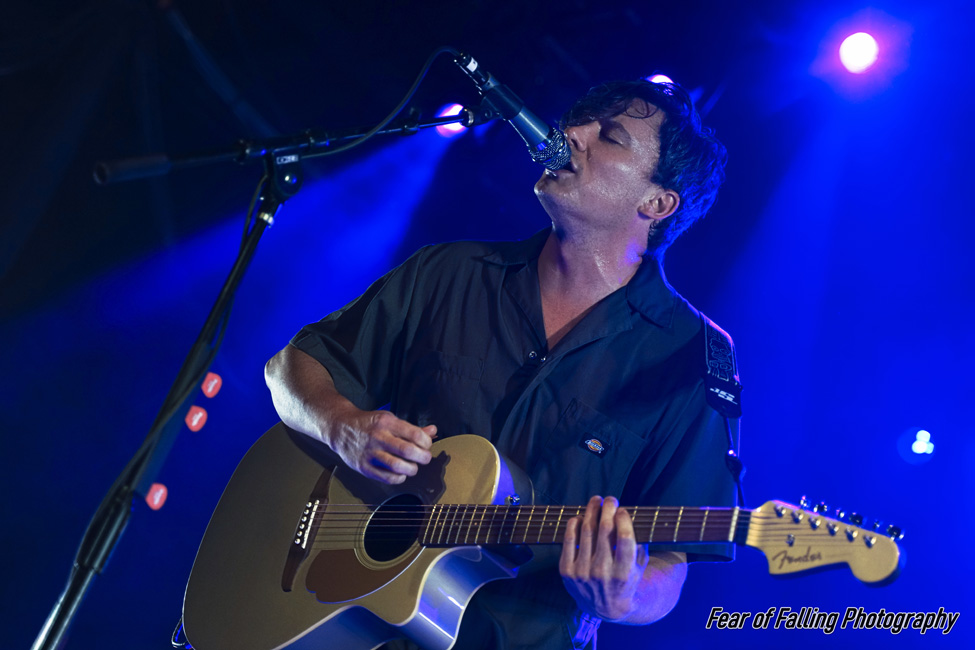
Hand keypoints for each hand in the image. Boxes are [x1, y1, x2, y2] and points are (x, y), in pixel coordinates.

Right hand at [327, 407, 436, 484]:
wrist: (340, 428)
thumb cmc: (369, 424)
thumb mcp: (390, 419)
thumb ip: (412, 428)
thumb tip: (433, 431)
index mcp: (387, 422)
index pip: (414, 434)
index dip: (426, 442)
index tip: (426, 445)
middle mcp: (378, 436)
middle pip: (408, 451)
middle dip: (423, 457)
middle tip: (425, 458)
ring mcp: (369, 452)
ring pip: (397, 466)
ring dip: (411, 469)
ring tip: (413, 467)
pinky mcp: (363, 466)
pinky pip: (385, 477)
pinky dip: (398, 478)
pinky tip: (400, 474)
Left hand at [559, 495, 649, 620]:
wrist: (604, 606)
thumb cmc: (625, 580)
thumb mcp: (638, 566)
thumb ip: (639, 545)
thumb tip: (631, 518)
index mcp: (623, 572)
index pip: (625, 537)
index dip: (623, 519)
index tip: (623, 510)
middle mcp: (602, 572)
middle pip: (605, 529)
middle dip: (609, 508)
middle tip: (611, 499)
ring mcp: (582, 571)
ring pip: (586, 530)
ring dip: (592, 510)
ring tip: (596, 501)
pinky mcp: (566, 571)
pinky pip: (569, 539)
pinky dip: (574, 524)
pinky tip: (581, 517)